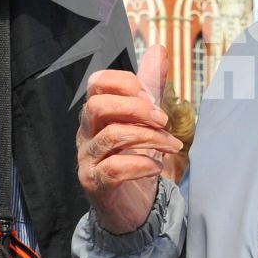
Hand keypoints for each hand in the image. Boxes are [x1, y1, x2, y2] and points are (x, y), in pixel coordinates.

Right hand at [78, 46, 181, 235]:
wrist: (131, 207)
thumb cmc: (135, 158)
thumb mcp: (146, 120)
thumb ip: (150, 87)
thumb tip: (158, 50)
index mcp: (96, 114)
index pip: (97, 83)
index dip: (125, 83)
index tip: (152, 96)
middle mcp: (86, 133)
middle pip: (97, 106)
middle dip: (135, 108)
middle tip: (162, 119)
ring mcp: (87, 159)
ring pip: (111, 136)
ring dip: (148, 137)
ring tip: (171, 145)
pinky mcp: (94, 183)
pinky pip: (114, 168)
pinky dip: (142, 164)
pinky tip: (157, 166)